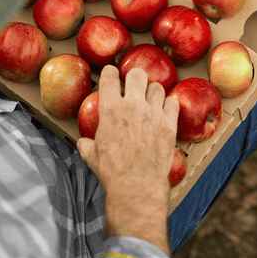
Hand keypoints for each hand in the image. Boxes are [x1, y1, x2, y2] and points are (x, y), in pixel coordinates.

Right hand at [77, 66, 178, 252]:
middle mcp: (134, 105)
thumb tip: (83, 142)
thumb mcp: (92, 156)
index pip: (110, 77)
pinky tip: (165, 109)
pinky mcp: (170, 123)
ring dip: (152, 92)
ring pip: (157, 87)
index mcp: (111, 109)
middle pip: (137, 74)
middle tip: (134, 84)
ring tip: (150, 99)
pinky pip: (173, 103)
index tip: (112, 73)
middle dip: (135, 77)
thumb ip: (87, 144)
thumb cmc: (112, 171)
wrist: (137, 185)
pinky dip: (169, 104)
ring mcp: (154, 113)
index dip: (111, 73)